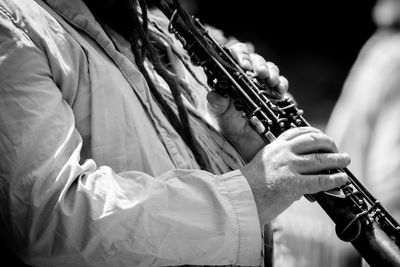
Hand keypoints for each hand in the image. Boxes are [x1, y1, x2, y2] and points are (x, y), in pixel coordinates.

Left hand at [207, 42, 288, 160]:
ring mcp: (264, 87)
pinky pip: (282, 85)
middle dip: (260, 64)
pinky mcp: (277, 96)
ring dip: (272, 72)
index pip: (236, 57)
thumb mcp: (218, 117)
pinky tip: (280, 91)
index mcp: (232, 79)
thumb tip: (215, 94)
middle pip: (256, 60)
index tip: (243, 65)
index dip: (241, 55)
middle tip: (260, 73)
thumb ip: (216, 105)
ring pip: (271, 69)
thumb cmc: (229, 129)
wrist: (247, 148)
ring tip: (271, 81)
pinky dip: (282, 85)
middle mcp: (249, 79)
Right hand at [240, 127, 349, 224]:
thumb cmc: (250, 185)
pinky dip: (334, 179)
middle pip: (313, 141)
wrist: (241, 199)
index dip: (314, 132)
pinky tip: (341, 179)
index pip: (297, 132)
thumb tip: (302, 169)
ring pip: (320, 159)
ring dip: (337, 159)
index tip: (323, 136)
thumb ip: (280, 161)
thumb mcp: (264, 164)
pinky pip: (320, 180)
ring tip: (345, 160)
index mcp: (274, 146)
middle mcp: (283, 153)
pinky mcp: (293, 184)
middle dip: (329, 143)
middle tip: (336, 148)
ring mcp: (288, 167)